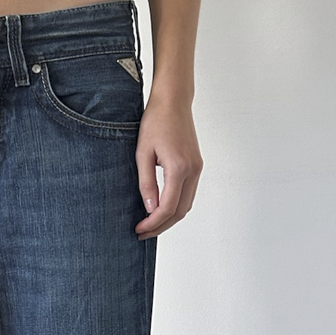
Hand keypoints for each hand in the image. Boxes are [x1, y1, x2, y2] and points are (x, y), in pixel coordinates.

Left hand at [134, 95, 202, 238]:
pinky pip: (188, 194)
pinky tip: (160, 209)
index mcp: (179, 168)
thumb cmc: (156, 122)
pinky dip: (176, 206)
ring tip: (149, 225)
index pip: (167, 207)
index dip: (152, 223)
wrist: (173, 101)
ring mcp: (197, 168)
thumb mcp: (142, 153)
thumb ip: (146, 183)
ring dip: (169, 218)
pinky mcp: (196, 166)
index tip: (138, 229)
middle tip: (142, 233)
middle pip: (180, 211)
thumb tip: (150, 208)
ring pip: (186, 205)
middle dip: (161, 226)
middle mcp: (193, 171)